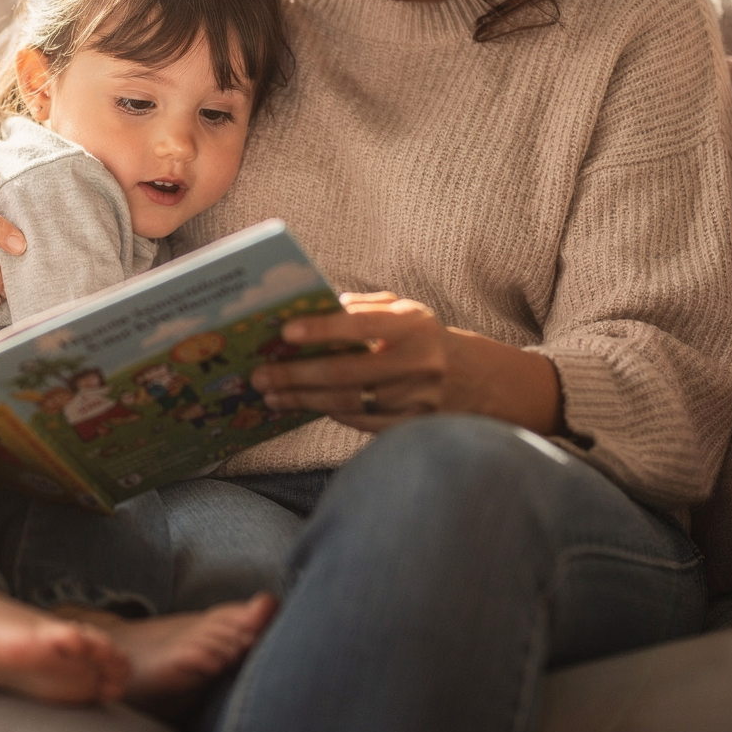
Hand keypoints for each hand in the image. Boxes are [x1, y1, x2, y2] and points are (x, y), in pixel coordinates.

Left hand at [249, 292, 447, 432]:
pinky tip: (300, 405)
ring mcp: (416, 399)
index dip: (323, 329)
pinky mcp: (410, 425)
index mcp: (414, 326)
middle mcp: (418, 363)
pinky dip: (327, 413)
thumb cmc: (420, 337)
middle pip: (348, 373)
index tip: (286, 332)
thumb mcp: (403, 310)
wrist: (470, 378)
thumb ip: (364, 306)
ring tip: (270, 395)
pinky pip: (360, 423)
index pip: (362, 326)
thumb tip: (318, 307)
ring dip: (303, 400)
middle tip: (261, 375)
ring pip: (349, 403)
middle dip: (298, 375)